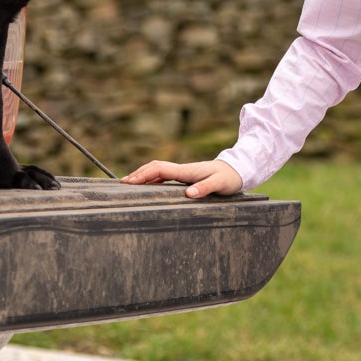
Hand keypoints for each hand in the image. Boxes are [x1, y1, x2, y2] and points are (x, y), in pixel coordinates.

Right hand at [121, 158, 243, 199]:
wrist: (237, 171)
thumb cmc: (228, 178)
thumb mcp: (219, 184)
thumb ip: (204, 188)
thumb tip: (188, 194)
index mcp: (186, 171)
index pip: (160, 169)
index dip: (144, 174)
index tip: (130, 181)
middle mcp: (182, 170)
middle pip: (155, 167)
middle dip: (138, 174)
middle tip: (123, 183)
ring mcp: (183, 172)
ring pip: (158, 170)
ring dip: (144, 175)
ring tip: (130, 183)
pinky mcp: (186, 176)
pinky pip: (165, 175)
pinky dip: (153, 178)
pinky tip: (148, 185)